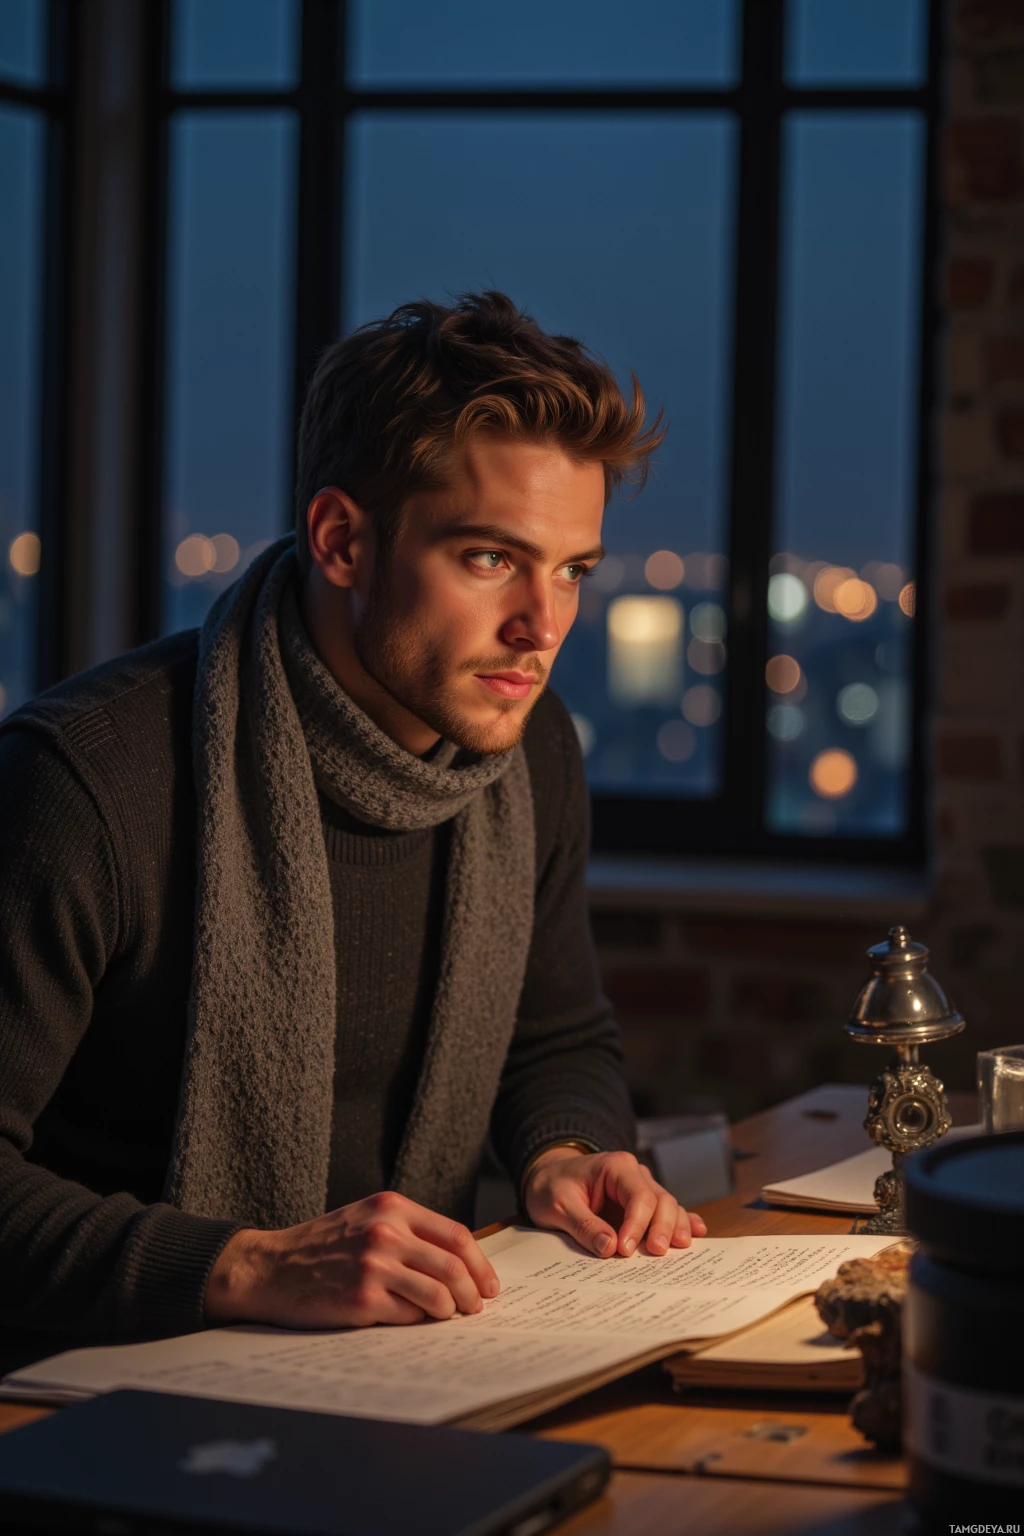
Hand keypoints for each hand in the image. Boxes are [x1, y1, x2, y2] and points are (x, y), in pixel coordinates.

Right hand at [204, 1190, 499, 1327]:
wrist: (270, 1267)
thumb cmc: (321, 1246)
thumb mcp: (365, 1219)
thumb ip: (407, 1231)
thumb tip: (458, 1263)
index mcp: (391, 1207)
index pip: (456, 1235)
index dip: (480, 1264)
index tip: (489, 1284)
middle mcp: (386, 1232)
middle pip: (454, 1265)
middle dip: (473, 1293)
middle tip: (476, 1308)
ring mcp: (374, 1266)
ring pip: (439, 1294)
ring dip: (451, 1311)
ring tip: (448, 1317)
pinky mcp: (362, 1299)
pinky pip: (410, 1316)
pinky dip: (420, 1322)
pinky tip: (415, 1322)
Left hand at [522, 1147, 706, 1257]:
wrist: (546, 1179)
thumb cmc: (551, 1187)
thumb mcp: (558, 1205)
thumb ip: (584, 1225)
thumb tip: (610, 1247)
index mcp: (615, 1167)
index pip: (638, 1196)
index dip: (637, 1224)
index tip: (626, 1250)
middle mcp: (634, 1174)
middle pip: (661, 1200)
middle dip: (663, 1227)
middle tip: (657, 1253)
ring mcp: (640, 1188)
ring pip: (669, 1206)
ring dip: (675, 1227)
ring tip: (680, 1248)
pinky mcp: (641, 1205)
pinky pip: (666, 1211)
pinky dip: (682, 1221)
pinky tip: (696, 1232)